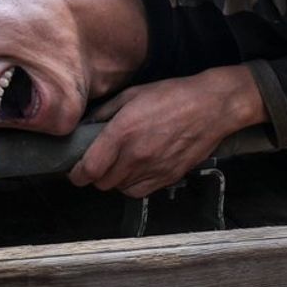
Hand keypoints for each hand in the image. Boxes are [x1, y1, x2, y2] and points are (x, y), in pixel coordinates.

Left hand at [68, 66, 266, 197]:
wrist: (211, 106)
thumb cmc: (171, 95)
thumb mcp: (132, 94)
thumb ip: (105, 113)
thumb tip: (85, 127)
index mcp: (122, 133)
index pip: (89, 169)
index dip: (77, 174)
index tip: (75, 171)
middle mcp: (136, 155)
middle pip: (102, 183)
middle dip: (95, 176)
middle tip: (98, 163)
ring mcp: (154, 169)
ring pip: (120, 189)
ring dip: (115, 180)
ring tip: (119, 165)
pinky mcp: (169, 177)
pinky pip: (140, 192)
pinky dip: (132, 185)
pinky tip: (136, 171)